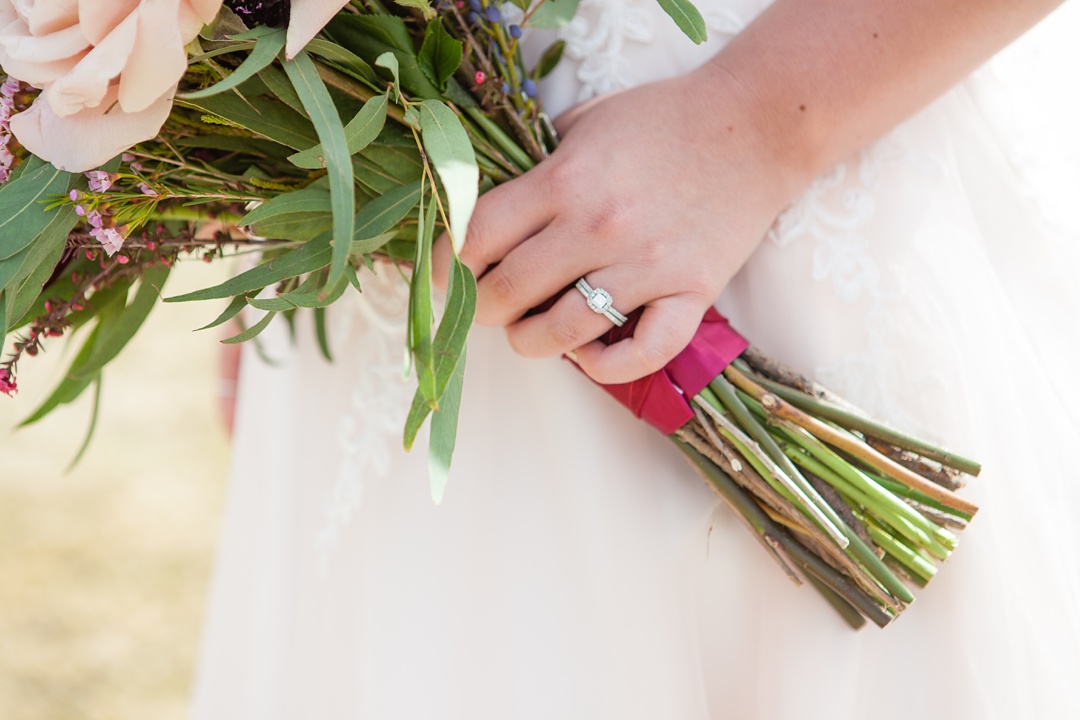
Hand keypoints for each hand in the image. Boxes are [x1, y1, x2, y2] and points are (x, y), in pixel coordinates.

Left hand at [433, 63, 797, 383]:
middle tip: (486, 306)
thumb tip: (486, 206)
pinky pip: (642, 353)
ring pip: (561, 333)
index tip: (442, 276)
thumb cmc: (665, 119)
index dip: (444, 264)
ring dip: (531, 342)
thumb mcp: (585, 122)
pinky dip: (607, 366)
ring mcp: (647, 266)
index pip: (476, 236)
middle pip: (506, 293)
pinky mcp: (691, 292)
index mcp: (564, 180)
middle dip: (480, 309)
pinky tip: (591, 354)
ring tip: (531, 331)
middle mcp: (598, 227)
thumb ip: (535, 164)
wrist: (757, 125)